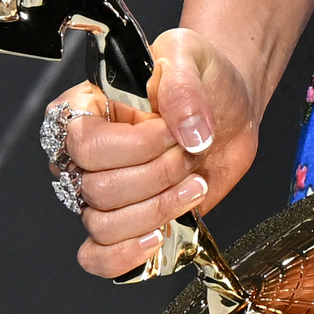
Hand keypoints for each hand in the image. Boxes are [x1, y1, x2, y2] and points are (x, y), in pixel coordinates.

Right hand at [52, 28, 264, 278]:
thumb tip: (188, 131)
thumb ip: (183, 86)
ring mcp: (104, 193)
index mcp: (85, 109)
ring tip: (194, 184)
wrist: (229, 108)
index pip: (85, 144)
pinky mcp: (128, 222)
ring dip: (158, 209)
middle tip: (190, 153)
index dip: (135, 146)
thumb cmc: (200, 76)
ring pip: (103, 225)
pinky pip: (99, 257)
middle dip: (159, 175)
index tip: (171, 131)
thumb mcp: (191, 56)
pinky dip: (125, 256)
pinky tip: (158, 235)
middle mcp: (84, 156)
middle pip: (97, 189)